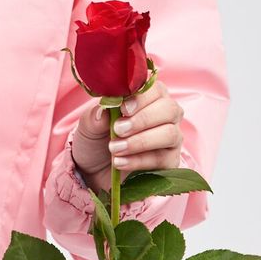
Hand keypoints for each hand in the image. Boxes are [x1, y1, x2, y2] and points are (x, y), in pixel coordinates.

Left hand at [70, 79, 184, 178]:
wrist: (95, 170)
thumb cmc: (97, 138)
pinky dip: (139, 161)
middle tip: (118, 130)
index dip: (142, 98)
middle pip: (170, 109)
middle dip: (143, 119)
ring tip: (114, 148)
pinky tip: (119, 162)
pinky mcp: (170, 161)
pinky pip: (163, 159)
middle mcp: (165, 115)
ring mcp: (171, 138)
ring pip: (170, 134)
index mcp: (148, 97)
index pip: (156, 89)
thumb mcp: (89, 126)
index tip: (123, 109)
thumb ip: (96, 117)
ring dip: (141, 141)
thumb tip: (103, 112)